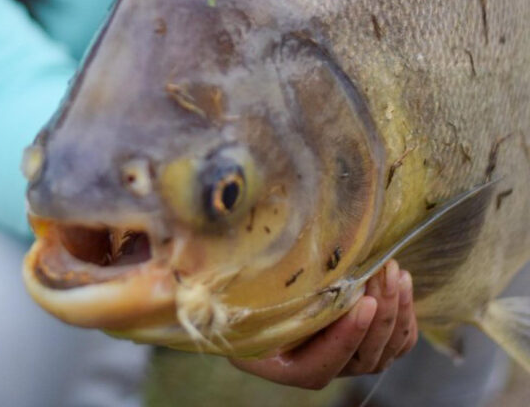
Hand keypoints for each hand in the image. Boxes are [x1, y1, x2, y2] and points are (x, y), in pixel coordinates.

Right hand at [232, 262, 417, 391]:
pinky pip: (399, 343)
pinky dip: (406, 315)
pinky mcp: (368, 345)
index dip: (346, 337)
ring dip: (395, 310)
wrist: (258, 295)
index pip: (322, 366)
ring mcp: (348, 360)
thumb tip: (225, 261)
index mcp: (285, 365)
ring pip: (386, 350)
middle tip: (383, 272)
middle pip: (362, 358)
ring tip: (394, 271)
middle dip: (380, 312)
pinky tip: (402, 283)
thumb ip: (240, 291)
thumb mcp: (235, 294)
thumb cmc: (243, 292)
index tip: (363, 303)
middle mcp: (320, 369)